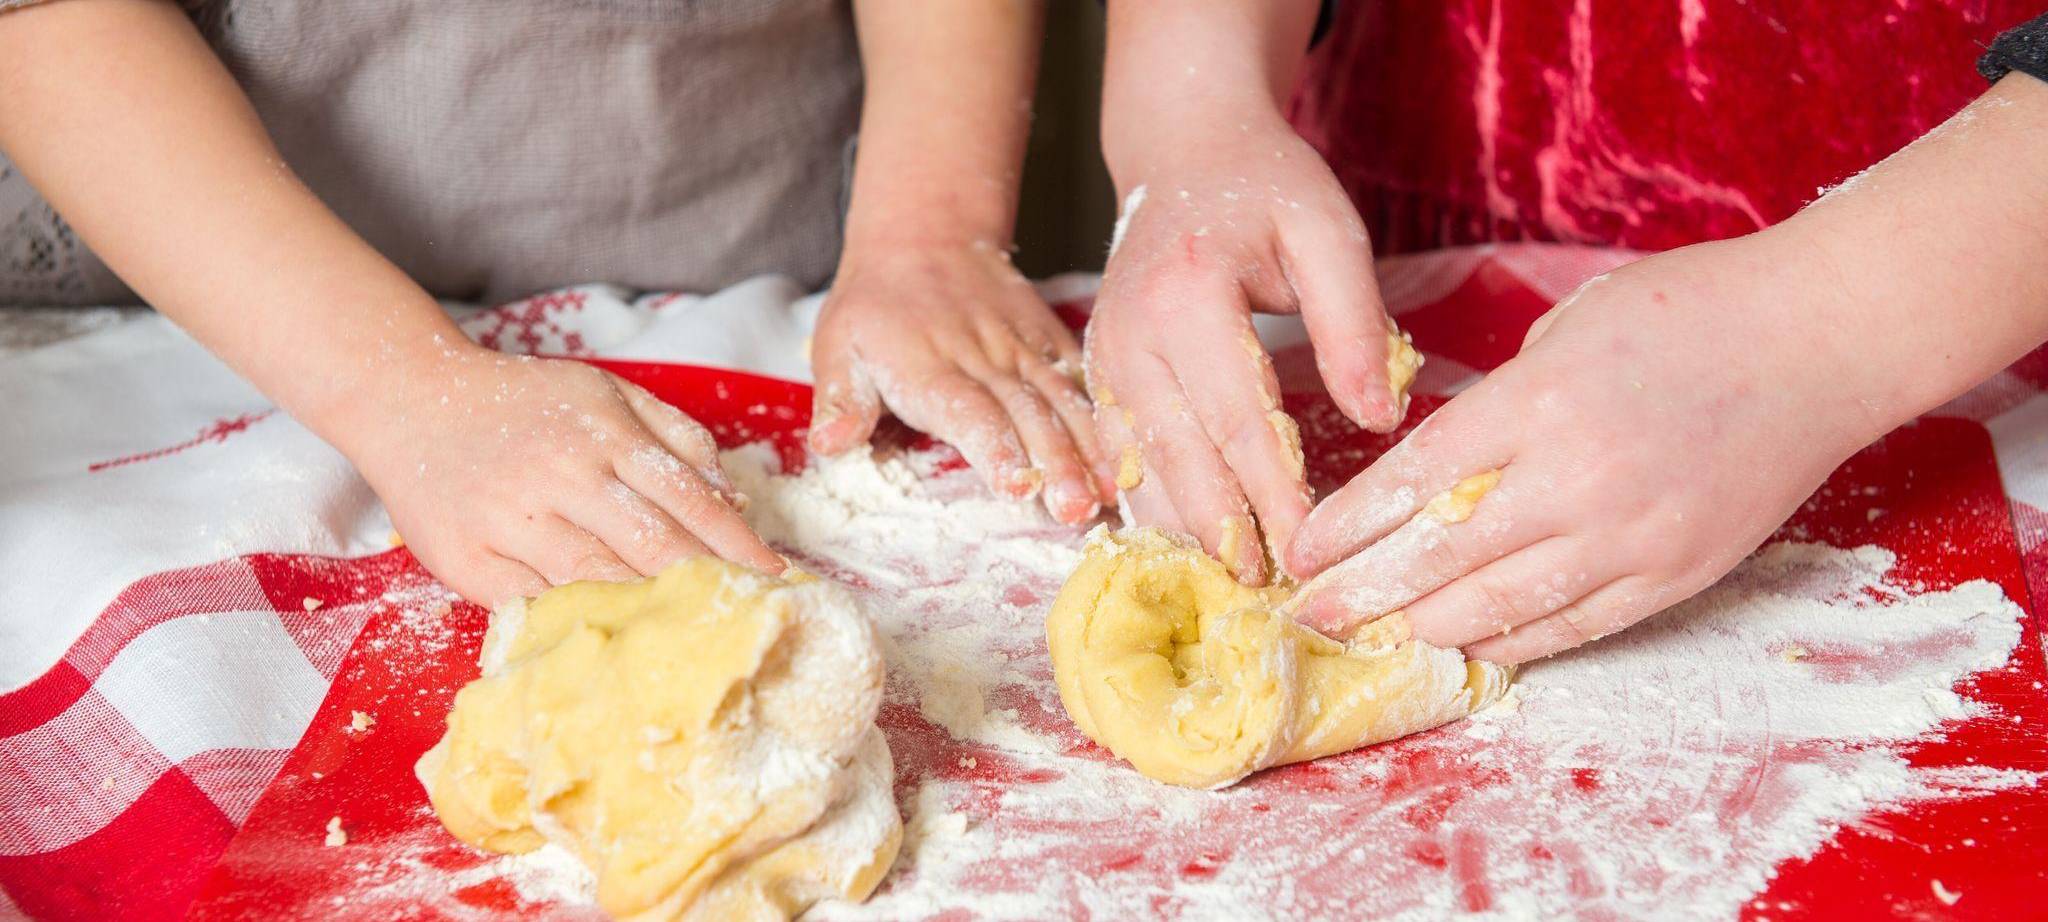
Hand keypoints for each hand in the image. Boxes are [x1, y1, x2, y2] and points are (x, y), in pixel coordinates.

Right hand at [337, 346, 781, 604]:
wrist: (408, 399)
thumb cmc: (523, 403)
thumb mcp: (606, 394)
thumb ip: (675, 437)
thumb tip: (735, 496)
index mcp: (603, 435)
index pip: (689, 501)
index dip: (738, 546)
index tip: (777, 579)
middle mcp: (562, 477)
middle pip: (653, 547)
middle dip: (710, 587)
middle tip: (754, 621)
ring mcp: (512, 522)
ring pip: (598, 581)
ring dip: (655, 614)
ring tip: (702, 640)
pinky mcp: (470, 561)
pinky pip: (536, 605)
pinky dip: (580, 626)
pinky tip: (620, 647)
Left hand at [810, 241, 1108, 524]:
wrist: (924, 237)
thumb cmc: (875, 308)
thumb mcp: (837, 347)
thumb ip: (840, 401)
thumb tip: (830, 444)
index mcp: (929, 367)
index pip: (970, 412)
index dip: (996, 450)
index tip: (1019, 486)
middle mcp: (984, 358)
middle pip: (1028, 414)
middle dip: (1057, 464)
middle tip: (1077, 510)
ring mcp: (1023, 349)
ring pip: (1063, 400)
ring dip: (1090, 449)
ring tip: (1110, 494)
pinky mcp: (1049, 341)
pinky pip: (1082, 378)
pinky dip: (1107, 416)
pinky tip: (1129, 456)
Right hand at [1086, 112, 1411, 583]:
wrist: (1183, 150)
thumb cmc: (1266, 187)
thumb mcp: (1328, 232)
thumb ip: (1352, 323)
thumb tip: (1380, 419)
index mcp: (1188, 295)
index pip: (1237, 419)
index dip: (1275, 493)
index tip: (1311, 550)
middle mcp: (1131, 334)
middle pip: (1181, 457)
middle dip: (1227, 530)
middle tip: (1270, 591)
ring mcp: (1105, 357)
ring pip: (1141, 467)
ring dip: (1185, 529)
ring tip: (1234, 584)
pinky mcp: (1099, 375)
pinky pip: (1121, 455)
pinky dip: (1154, 503)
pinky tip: (1190, 543)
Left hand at [1284, 233, 1894, 663]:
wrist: (1821, 340)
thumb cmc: (1689, 311)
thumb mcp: (1570, 326)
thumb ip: (1505, 401)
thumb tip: (1448, 465)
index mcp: (1538, 401)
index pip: (1414, 481)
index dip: (1349, 526)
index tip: (1302, 551)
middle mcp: (1578, 478)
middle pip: (1443, 558)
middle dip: (1366, 593)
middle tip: (1312, 615)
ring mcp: (1632, 534)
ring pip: (1504, 606)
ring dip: (1429, 626)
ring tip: (1378, 636)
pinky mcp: (1678, 571)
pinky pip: (1577, 626)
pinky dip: (1515, 641)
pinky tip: (1468, 645)